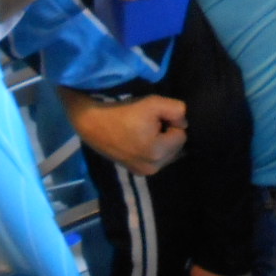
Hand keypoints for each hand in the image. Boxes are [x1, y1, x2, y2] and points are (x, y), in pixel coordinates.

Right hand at [61, 89, 186, 175]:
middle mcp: (152, 168)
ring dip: (160, 142)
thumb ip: (177, 110)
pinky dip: (152, 150)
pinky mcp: (134, 171)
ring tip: (142, 131)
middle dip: (167, 134)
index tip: (154, 117)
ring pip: (166, 154)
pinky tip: (138, 139)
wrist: (93, 123)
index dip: (171, 122)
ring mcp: (143, 172)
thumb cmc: (123, 111)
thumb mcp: (153, 103)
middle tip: (148, 123)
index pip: (182, 135)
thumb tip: (183, 123)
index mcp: (157, 153)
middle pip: (176, 147)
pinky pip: (155, 160)